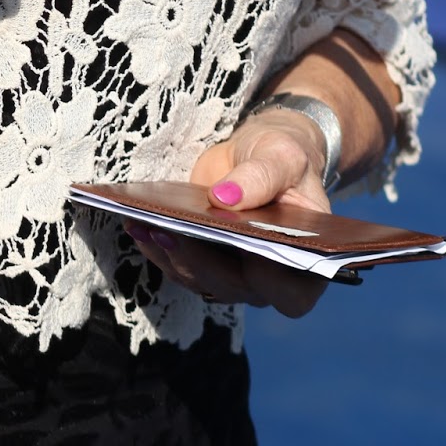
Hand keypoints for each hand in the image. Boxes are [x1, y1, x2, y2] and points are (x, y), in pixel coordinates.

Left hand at [125, 111, 331, 317]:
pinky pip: (180, 266)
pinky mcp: (206, 262)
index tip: (241, 247)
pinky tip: (138, 223)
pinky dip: (158, 247)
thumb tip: (224, 198)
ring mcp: (236, 275)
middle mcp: (271, 278)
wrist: (262, 155)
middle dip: (199, 259)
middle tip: (169, 230)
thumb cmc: (284, 156)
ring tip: (144, 224)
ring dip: (170, 255)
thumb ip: (262, 177)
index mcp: (307, 259)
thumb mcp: (283, 156)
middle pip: (234, 286)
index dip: (269, 279)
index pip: (293, 291)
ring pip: (200, 280)